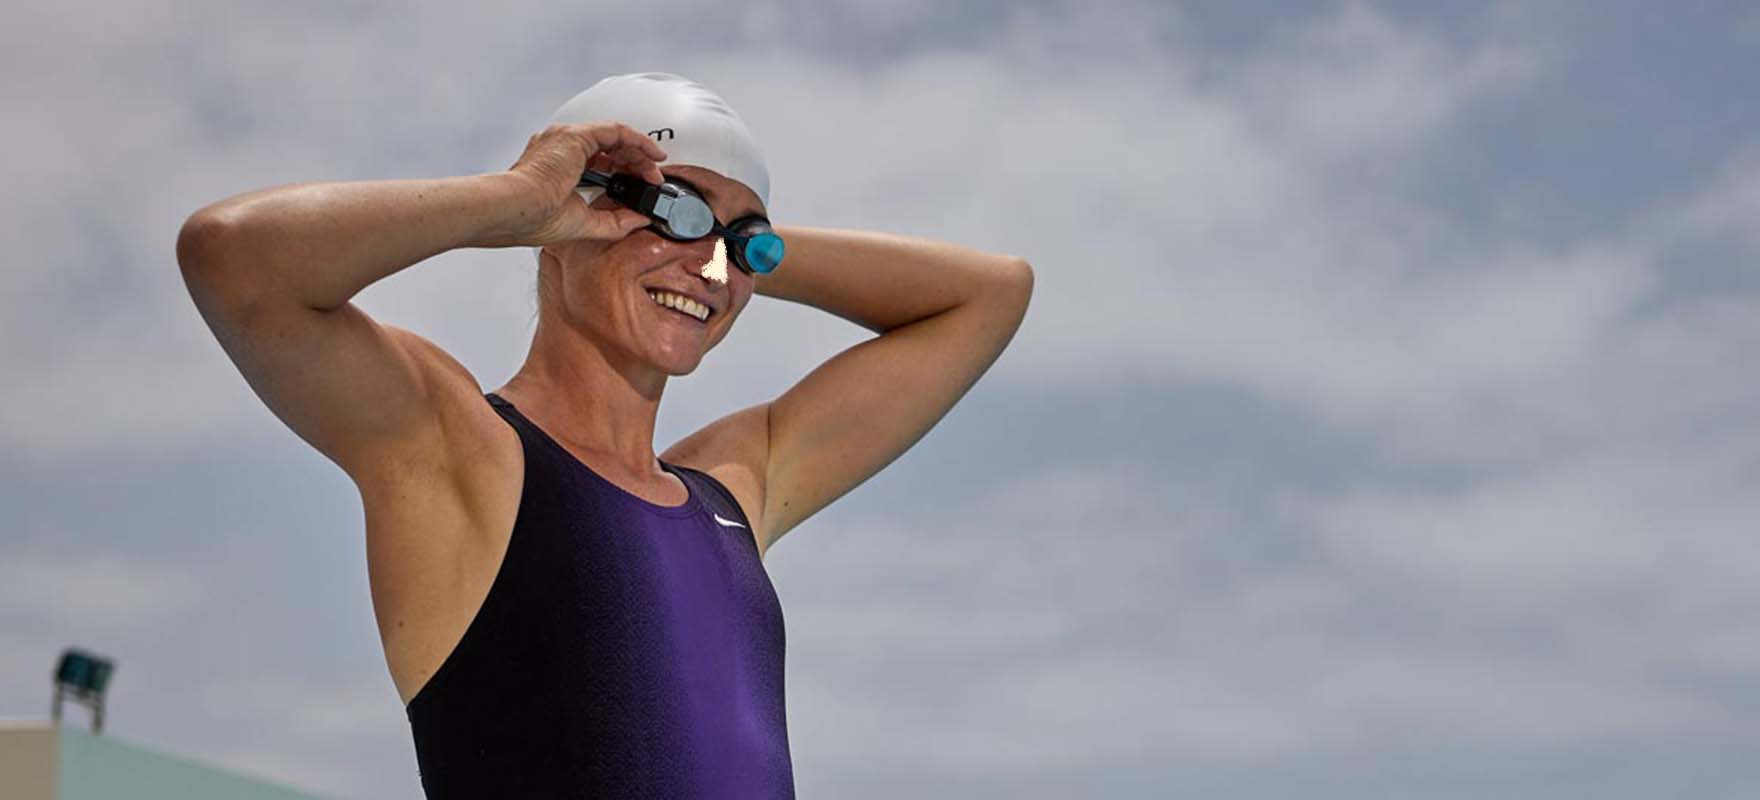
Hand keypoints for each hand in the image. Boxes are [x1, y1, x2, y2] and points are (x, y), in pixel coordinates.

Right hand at [503, 121, 668, 245]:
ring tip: (655, 170)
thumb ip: (613, 221)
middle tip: (652, 179)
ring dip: (639, 153)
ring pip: (614, 138)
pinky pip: (616, 131)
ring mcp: (567, 139)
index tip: (638, 186)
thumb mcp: (584, 223)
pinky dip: (637, 141)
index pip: (597, 162)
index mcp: (557, 166)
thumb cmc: (533, 218)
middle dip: (634, 163)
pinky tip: (652, 153)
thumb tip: (639, 219)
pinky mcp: (577, 136)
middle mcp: (560, 148)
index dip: (622, 173)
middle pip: (608, 148)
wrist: (516, 210)